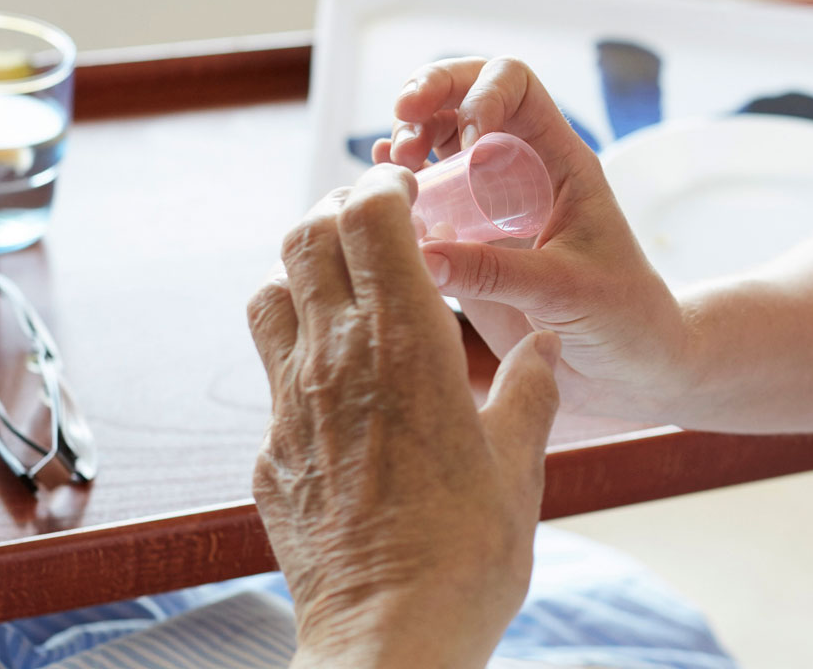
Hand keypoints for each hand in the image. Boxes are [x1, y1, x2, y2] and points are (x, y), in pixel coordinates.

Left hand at [247, 163, 561, 668]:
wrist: (393, 634)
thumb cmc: (469, 551)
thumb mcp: (523, 461)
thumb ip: (530, 388)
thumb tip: (542, 346)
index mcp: (406, 343)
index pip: (369, 216)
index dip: (385, 187)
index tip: (411, 193)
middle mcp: (336, 358)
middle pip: (306, 236)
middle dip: (338, 212)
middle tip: (376, 224)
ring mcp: (291, 404)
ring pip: (270, 292)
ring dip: (303, 272)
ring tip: (346, 287)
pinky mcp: (271, 452)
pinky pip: (269, 371)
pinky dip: (296, 347)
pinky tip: (338, 380)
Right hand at [376, 56, 690, 421]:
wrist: (625, 369)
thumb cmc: (622, 317)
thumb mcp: (567, 291)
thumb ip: (498, 273)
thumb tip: (423, 253)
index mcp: (559, 161)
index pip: (518, 85)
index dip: (484, 91)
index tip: (468, 139)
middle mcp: (517, 169)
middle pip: (466, 95)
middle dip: (430, 92)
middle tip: (402, 119)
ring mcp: (486, 202)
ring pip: (436, 139)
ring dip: (407, 136)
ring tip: (391, 163)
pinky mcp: (463, 241)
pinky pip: (422, 198)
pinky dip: (396, 185)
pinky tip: (377, 187)